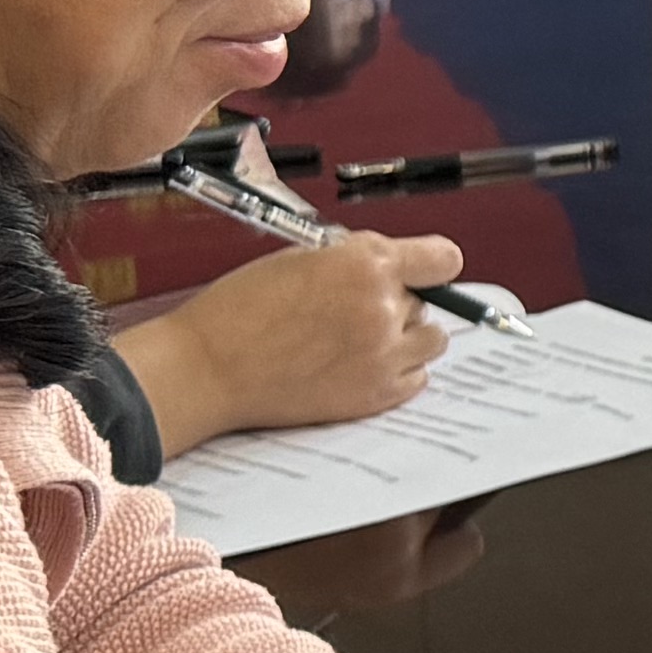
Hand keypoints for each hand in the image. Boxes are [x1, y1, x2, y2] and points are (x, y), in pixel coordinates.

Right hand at [122, 232, 468, 454]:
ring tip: (362, 338)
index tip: (423, 271)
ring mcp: (382, 355)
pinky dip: (398, 370)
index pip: (443, 259)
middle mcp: (382, 308)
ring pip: (430, 340)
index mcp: (365, 265)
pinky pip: (417, 377)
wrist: (208, 367)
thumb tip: (391, 264)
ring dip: (406, 336)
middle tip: (352, 309)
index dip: (432, 264)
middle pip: (427, 300)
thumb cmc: (240, 309)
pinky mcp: (374, 395)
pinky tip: (361, 364)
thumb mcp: (301, 257)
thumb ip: (354, 259)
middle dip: (398, 299)